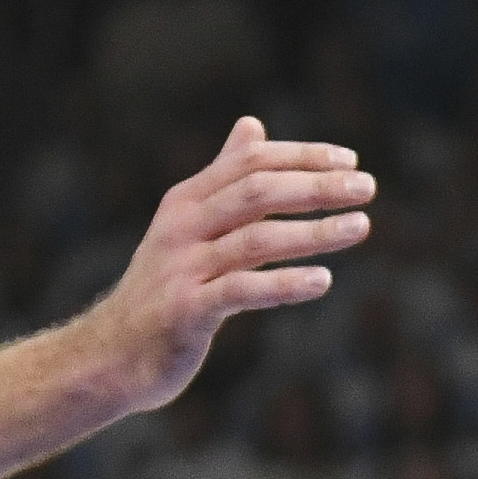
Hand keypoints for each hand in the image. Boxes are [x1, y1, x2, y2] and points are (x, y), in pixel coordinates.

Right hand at [80, 119, 377, 416]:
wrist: (110, 354)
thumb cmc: (162, 289)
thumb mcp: (189, 225)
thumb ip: (222, 177)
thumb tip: (252, 124)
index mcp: (187, 200)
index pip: (250, 162)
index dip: (302, 157)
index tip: (350, 162)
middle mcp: (183, 226)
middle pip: (256, 192)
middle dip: (316, 186)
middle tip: (367, 188)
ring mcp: (183, 268)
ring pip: (256, 239)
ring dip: (314, 232)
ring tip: (361, 226)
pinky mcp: (187, 311)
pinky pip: (241, 291)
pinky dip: (285, 284)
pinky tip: (323, 281)